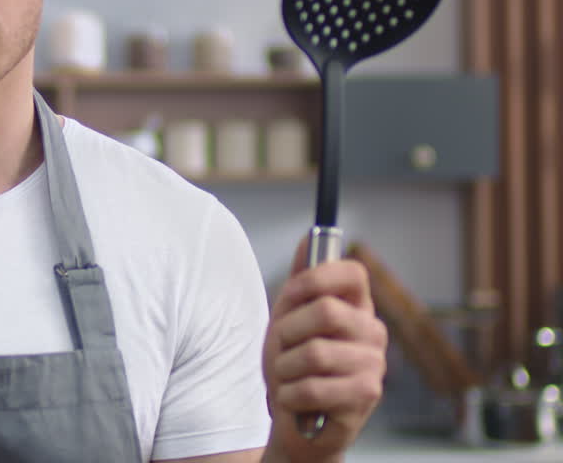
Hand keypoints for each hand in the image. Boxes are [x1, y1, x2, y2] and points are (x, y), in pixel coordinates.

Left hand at [262, 235, 386, 462]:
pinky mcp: (366, 395)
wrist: (295, 420)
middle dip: (288, 331)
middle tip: (283, 349)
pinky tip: (295, 399)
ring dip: (285, 368)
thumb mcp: (288, 318)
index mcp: (356, 307)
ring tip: (289, 377)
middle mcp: (372, 331)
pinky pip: (314, 386)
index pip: (353, 272)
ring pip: (315, 352)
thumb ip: (301, 281)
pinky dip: (290, 394)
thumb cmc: (293, 366)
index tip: (291, 295)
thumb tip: (310, 237)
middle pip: (326, 310)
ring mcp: (374, 364)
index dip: (316, 278)